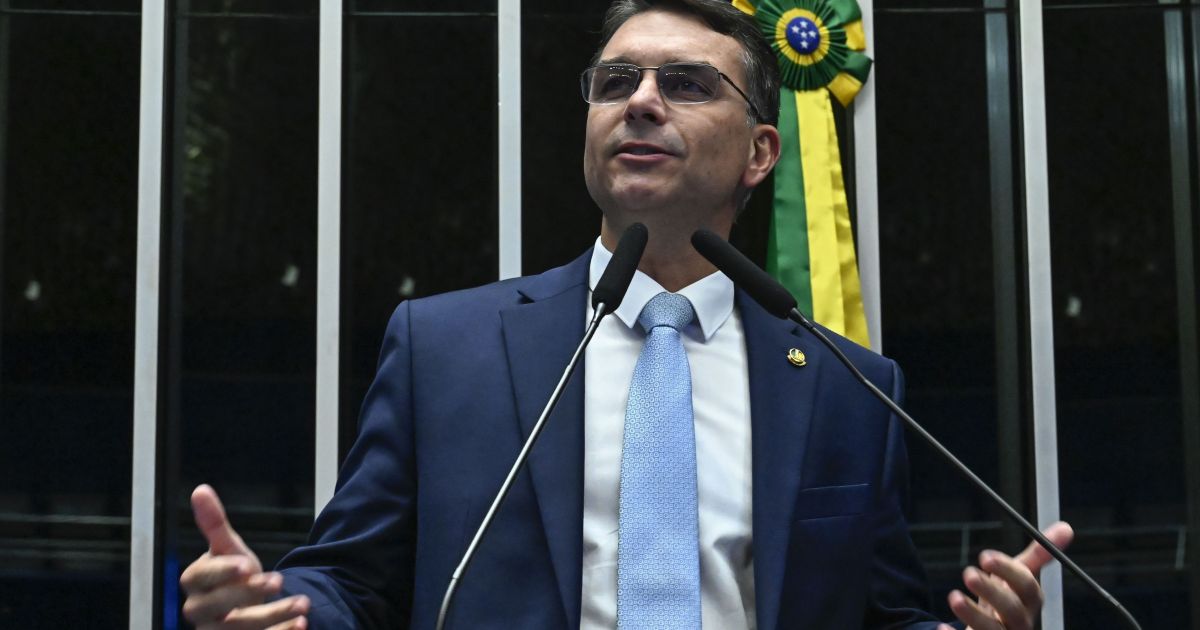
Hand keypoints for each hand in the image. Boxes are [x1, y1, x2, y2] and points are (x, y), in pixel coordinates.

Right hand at [180, 484, 309, 628]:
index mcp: (194, 583)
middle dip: (249, 594)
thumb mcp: (228, 548)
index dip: (221, 572)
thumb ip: (214, 524)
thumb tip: (200, 489)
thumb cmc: (234, 575)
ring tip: (303, 604)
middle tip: (279, 580)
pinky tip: (301, 624)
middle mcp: (199, 611)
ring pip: (239, 629)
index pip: (201, 578)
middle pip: (217, 607)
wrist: (245, 604)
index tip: (245, 565)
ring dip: (274, 616)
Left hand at [938, 521, 1074, 629]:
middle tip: (969, 574)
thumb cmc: (1007, 600)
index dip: (1009, 572)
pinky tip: (942, 628)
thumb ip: (1037, 555)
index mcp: (1029, 602)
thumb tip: (1066, 528)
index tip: (985, 557)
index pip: (1028, 587)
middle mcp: (1020, 623)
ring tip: (954, 597)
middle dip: (992, 592)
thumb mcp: (1019, 576)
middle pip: (1013, 611)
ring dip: (973, 615)